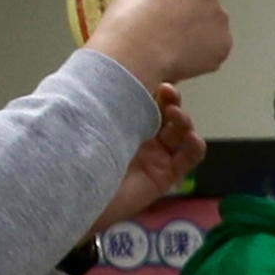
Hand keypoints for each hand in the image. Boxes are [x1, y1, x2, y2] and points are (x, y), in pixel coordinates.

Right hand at [85, 0, 229, 89]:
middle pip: (202, 0)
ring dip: (200, 34)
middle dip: (191, 14)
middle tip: (171, 31)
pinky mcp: (224, 43)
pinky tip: (183, 61)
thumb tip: (158, 2)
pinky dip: (204, 56)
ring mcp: (218, 16)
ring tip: (174, 49)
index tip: (165, 9)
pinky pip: (215, 49)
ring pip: (212, 25)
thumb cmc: (125, 23)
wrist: (135, 52)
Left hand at [94, 84, 202, 230]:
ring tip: (177, 116)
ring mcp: (154, 158)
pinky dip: (194, 147)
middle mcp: (140, 139)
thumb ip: (108, 105)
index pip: (145, 102)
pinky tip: (192, 139)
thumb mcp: (92, 124)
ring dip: (183, 121)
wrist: (81, 199)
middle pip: (164, 115)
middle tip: (169, 92)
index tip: (155, 80)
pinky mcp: (165, 177)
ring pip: (179, 134)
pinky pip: (187, 159)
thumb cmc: (80, 159)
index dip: (154, 90)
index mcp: (121, 123)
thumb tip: (113, 75)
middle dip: (170, 101)